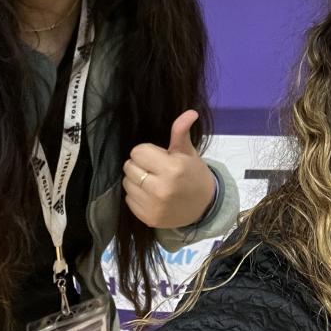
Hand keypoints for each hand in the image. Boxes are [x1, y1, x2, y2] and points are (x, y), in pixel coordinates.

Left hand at [122, 110, 216, 229]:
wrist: (204, 206)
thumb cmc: (194, 174)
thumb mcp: (188, 152)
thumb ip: (181, 132)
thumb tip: (190, 112)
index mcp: (172, 168)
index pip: (138, 151)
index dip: (147, 152)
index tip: (158, 157)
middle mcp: (161, 188)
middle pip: (129, 166)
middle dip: (140, 165)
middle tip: (155, 169)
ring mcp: (153, 206)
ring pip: (126, 183)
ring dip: (136, 180)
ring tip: (152, 181)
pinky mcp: (147, 218)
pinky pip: (128, 199)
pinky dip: (137, 196)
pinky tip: (151, 195)